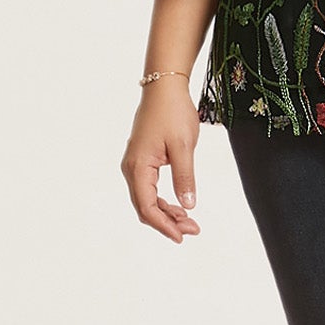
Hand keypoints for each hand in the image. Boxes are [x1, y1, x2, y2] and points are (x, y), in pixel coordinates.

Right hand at [122, 80, 203, 242]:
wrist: (164, 88)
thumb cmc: (173, 113)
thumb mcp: (184, 146)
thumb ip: (185, 177)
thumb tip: (188, 205)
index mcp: (138, 166)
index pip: (147, 206)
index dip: (164, 225)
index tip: (182, 236)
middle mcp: (132, 168)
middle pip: (145, 207)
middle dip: (167, 222)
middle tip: (193, 230)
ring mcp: (136, 164)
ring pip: (147, 199)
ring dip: (167, 212)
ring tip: (190, 221)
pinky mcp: (143, 160)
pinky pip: (150, 188)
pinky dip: (164, 200)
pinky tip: (180, 205)